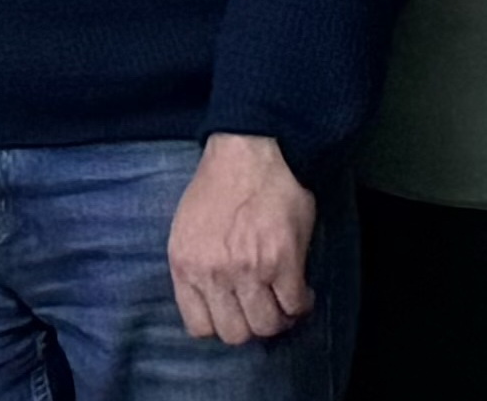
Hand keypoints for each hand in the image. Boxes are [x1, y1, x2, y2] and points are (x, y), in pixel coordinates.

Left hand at [169, 133, 315, 345]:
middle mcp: (214, 274)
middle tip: (262, 308)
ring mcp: (249, 271)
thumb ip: (196, 267)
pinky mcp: (284, 263)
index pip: (199, 326)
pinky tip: (300, 290)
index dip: (220, 324)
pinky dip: (301, 305)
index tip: (233, 312)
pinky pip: (295, 306)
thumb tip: (213, 300)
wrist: (250, 154)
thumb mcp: (186, 229)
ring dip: (279, 318)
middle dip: (251, 325)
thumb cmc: (217, 187)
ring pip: (267, 326)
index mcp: (185, 265)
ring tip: (282, 301)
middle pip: (235, 333)